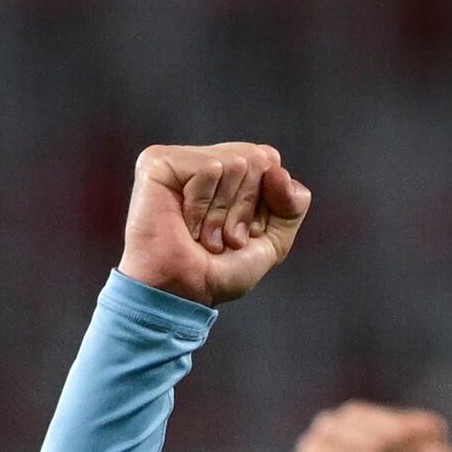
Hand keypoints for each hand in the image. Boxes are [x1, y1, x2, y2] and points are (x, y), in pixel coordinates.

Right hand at [120, 142, 310, 307]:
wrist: (181, 292)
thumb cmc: (218, 271)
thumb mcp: (273, 242)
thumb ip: (293, 205)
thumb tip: (277, 171)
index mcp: (229, 173)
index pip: (270, 160)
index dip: (265, 202)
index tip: (242, 234)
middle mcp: (205, 160)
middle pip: (257, 158)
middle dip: (245, 208)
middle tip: (221, 237)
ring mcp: (181, 159)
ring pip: (235, 163)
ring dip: (222, 213)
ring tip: (203, 236)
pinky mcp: (158, 161)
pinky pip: (209, 168)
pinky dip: (203, 206)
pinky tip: (185, 224)